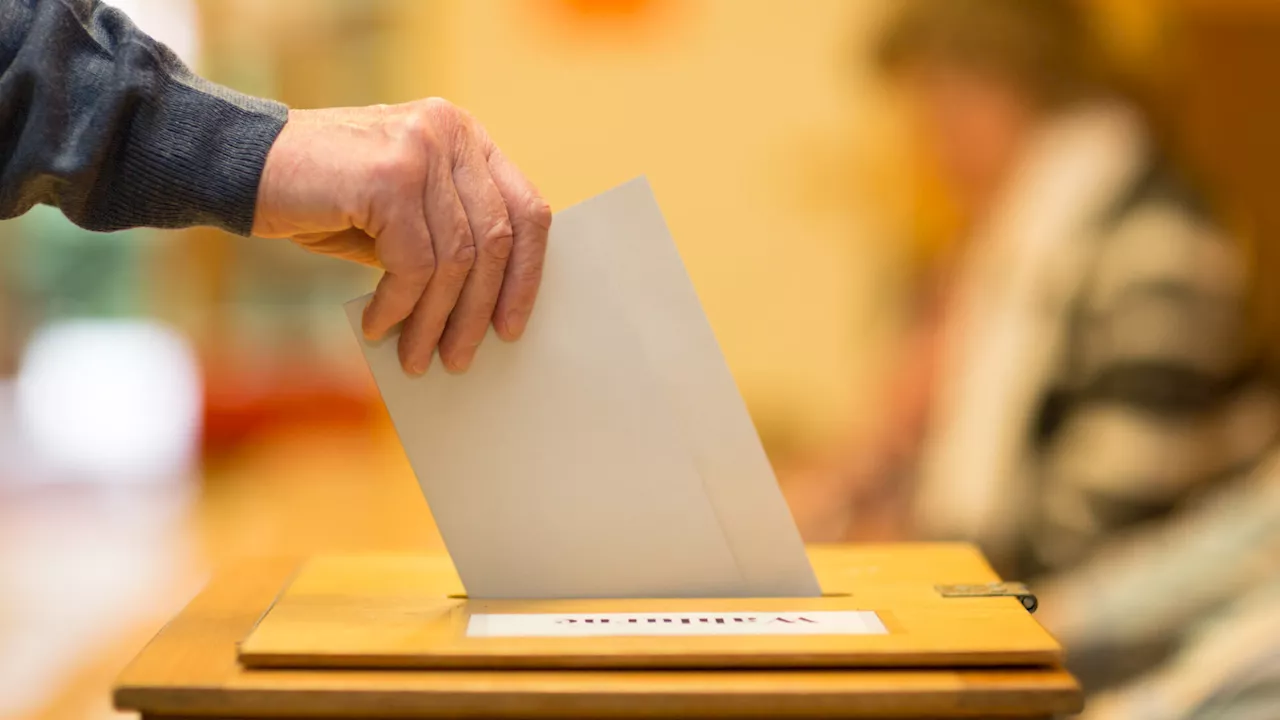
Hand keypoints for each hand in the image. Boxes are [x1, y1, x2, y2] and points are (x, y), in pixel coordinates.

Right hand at [253, 99, 551, 374]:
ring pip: (455, 259)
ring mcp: (422, 148)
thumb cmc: (324, 197)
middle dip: (477, 310)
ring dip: (435, 320)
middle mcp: (451, 131)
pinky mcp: (390, 177)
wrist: (239, 164)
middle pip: (495, 240)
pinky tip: (378, 326)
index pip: (526, 209)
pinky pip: (414, 264)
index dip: (527, 275)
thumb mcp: (401, 215)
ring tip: (417, 357)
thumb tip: (486, 310)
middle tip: (460, 358)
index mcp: (465, 136)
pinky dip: (399, 306)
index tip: (511, 326)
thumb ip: (446, 240)